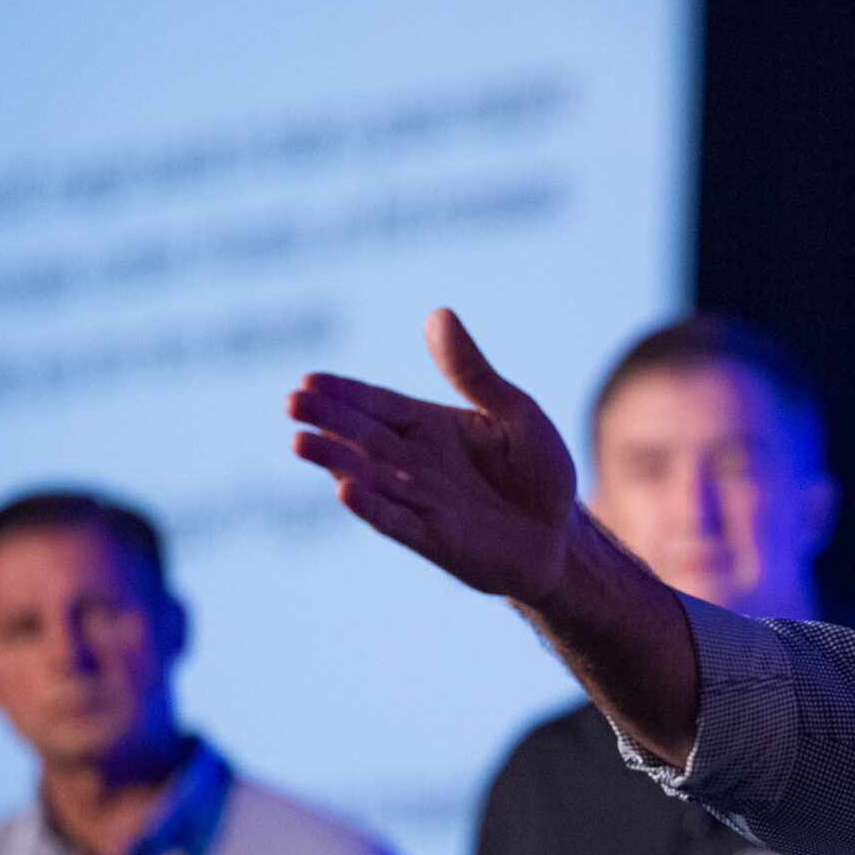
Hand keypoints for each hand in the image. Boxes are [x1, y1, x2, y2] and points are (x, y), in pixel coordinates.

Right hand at [287, 310, 579, 605]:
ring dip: (335, 461)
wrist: (561, 535)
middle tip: (293, 403)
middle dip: (328, 420)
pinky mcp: (435, 540)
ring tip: (299, 441)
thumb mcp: (514, 411)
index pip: (378, 405)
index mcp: (429, 428)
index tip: (308, 380)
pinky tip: (343, 490)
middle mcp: (415, 464)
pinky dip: (371, 508)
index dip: (344, 394)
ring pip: (370, 478)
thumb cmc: (538, 471)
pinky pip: (398, 522)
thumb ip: (473, 373)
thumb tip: (438, 314)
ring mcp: (421, 503)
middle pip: (363, 438)